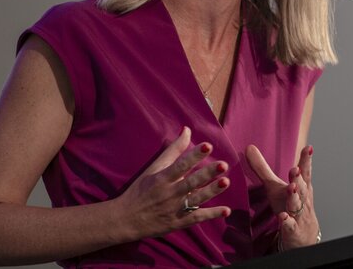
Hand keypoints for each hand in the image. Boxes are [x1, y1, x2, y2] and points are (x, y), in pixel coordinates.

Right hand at [114, 126, 231, 239]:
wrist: (126, 219)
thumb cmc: (141, 189)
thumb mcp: (154, 168)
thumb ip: (173, 150)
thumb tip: (187, 130)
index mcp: (162, 179)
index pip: (180, 165)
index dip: (194, 156)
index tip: (208, 146)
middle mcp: (169, 193)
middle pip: (190, 183)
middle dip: (207, 174)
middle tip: (223, 165)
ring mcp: (174, 209)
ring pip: (195, 200)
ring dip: (211, 192)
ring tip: (226, 182)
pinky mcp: (179, 222)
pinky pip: (197, 218)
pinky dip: (211, 215)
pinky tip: (226, 210)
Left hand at [246, 143, 318, 249]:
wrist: (303, 235)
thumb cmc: (287, 205)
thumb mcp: (275, 186)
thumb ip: (263, 168)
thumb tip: (249, 147)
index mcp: (300, 186)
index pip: (304, 172)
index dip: (306, 160)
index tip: (308, 148)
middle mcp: (301, 199)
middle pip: (301, 187)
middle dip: (298, 178)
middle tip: (295, 169)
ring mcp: (298, 214)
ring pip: (297, 205)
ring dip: (294, 196)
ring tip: (291, 187)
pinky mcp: (292, 230)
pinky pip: (290, 226)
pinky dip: (287, 221)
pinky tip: (282, 217)